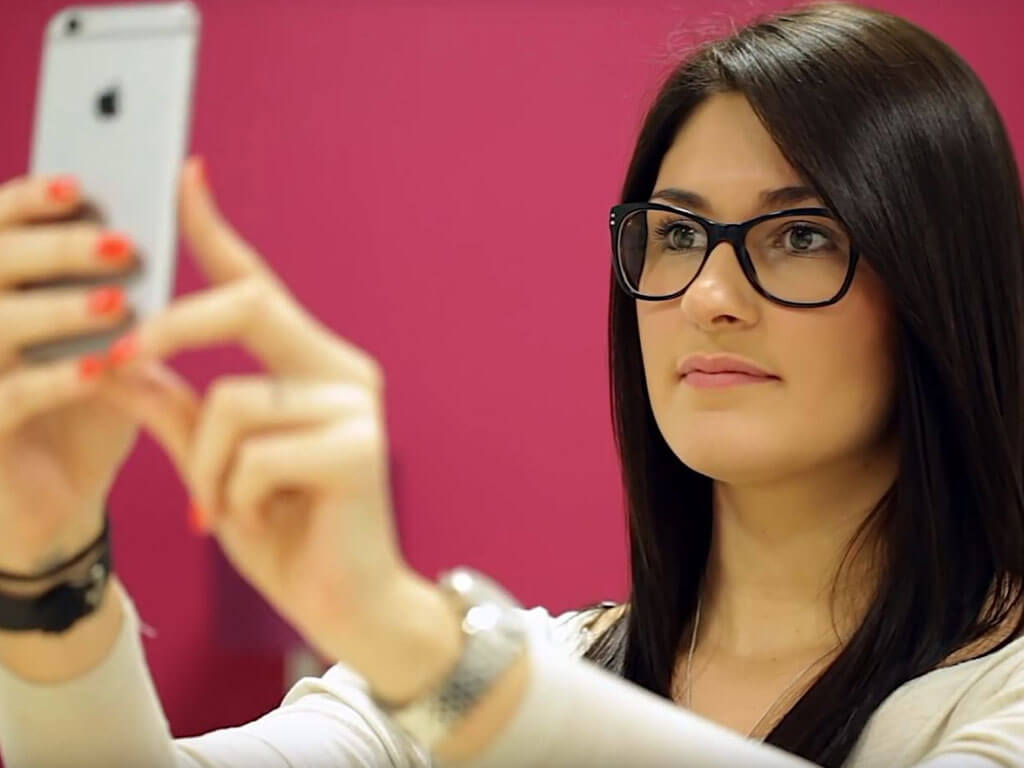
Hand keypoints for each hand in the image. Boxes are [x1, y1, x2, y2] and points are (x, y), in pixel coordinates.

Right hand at [0, 175, 140, 573]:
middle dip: (54, 249)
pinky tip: (99, 369)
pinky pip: (5, 398)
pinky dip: (54, 380)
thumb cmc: (84, 410)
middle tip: (120, 245)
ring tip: (117, 303)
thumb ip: (122, 288)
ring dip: (56, 310)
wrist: (58, 501)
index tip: (81, 185)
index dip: (27, 200)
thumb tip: (174, 213)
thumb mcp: (106, 342)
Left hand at [98, 159, 458, 696]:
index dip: (218, 231)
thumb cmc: (287, 534)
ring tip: (225, 509)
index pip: (258, 288)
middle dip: (171, 328)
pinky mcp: (359, 448)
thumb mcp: (212, 469)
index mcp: (313, 368)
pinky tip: (268, 519)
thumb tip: (121, 362)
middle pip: (248, 305)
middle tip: (118, 358)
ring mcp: (356, 406)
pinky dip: (234, 497)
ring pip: (231, 402)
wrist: (349, 607)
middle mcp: (342, 372)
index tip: (187, 176)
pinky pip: (255, 454)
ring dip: (205, 468)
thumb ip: (174, 412)